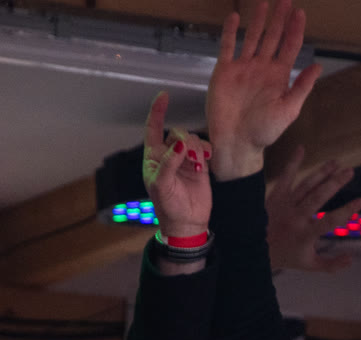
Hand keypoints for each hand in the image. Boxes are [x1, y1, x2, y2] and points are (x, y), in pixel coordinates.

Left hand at [142, 91, 212, 241]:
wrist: (187, 223)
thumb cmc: (168, 206)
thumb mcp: (162, 185)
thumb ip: (169, 163)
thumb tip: (180, 143)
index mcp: (153, 157)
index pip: (153, 128)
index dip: (158, 111)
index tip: (164, 96)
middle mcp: (168, 155)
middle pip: (177, 133)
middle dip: (185, 141)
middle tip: (191, 158)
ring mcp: (185, 159)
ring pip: (192, 139)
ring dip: (197, 149)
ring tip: (198, 166)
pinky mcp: (200, 165)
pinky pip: (204, 148)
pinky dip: (206, 151)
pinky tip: (207, 161)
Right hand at [205, 0, 321, 179]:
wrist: (237, 143)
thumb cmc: (265, 131)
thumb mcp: (289, 110)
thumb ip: (302, 87)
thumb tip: (317, 66)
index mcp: (279, 76)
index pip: (290, 47)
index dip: (295, 30)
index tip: (300, 12)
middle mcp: (262, 68)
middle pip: (273, 37)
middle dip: (279, 19)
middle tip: (285, 0)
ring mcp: (243, 68)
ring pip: (252, 37)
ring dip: (258, 20)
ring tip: (264, 2)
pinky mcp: (224, 71)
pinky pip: (227, 47)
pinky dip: (230, 32)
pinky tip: (235, 17)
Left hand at [266, 145, 360, 272]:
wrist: (254, 249)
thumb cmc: (286, 256)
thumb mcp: (310, 265)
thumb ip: (332, 264)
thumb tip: (352, 259)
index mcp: (305, 235)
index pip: (330, 221)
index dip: (346, 211)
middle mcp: (295, 218)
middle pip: (317, 197)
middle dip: (335, 183)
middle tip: (350, 171)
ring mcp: (284, 205)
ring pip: (306, 185)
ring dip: (322, 172)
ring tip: (337, 163)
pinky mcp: (275, 196)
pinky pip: (285, 177)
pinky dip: (292, 162)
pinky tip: (301, 148)